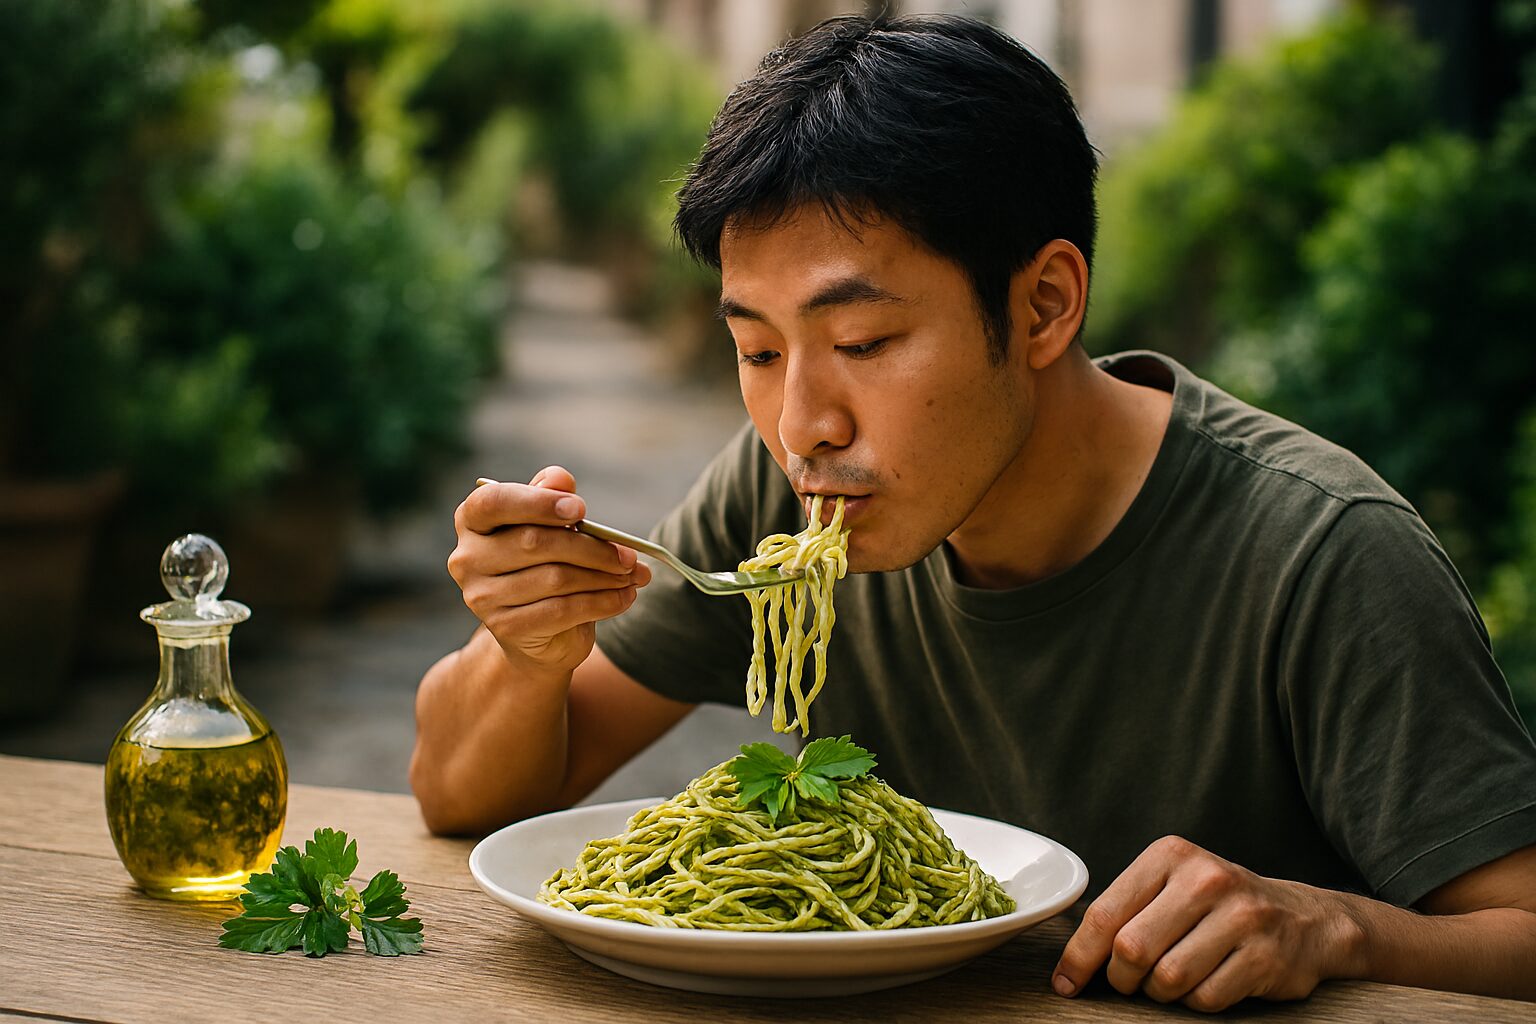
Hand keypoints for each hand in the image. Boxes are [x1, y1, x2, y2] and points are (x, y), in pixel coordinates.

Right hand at [448, 466, 651, 676]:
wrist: (534, 630)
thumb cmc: (543, 563)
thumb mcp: (548, 525)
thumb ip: (551, 497)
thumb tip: (561, 479)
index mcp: (473, 520)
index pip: (495, 503)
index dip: (538, 502)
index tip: (581, 508)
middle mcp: (467, 558)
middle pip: (535, 542)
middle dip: (591, 547)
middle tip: (629, 553)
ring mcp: (482, 597)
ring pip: (555, 578)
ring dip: (604, 576)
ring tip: (634, 575)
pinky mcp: (505, 628)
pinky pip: (562, 610)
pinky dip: (602, 602)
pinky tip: (624, 596)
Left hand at [1052, 836, 1365, 1012]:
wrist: (1303, 918)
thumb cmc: (1218, 906)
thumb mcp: (1172, 886)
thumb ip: (1126, 912)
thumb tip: (1071, 964)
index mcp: (1171, 856)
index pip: (1107, 914)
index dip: (1079, 957)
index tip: (1065, 983)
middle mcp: (1206, 879)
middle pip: (1133, 950)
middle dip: (1121, 979)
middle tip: (1128, 983)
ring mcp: (1241, 917)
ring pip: (1167, 979)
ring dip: (1160, 993)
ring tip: (1170, 981)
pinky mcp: (1265, 957)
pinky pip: (1205, 999)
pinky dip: (1195, 1002)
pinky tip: (1205, 984)